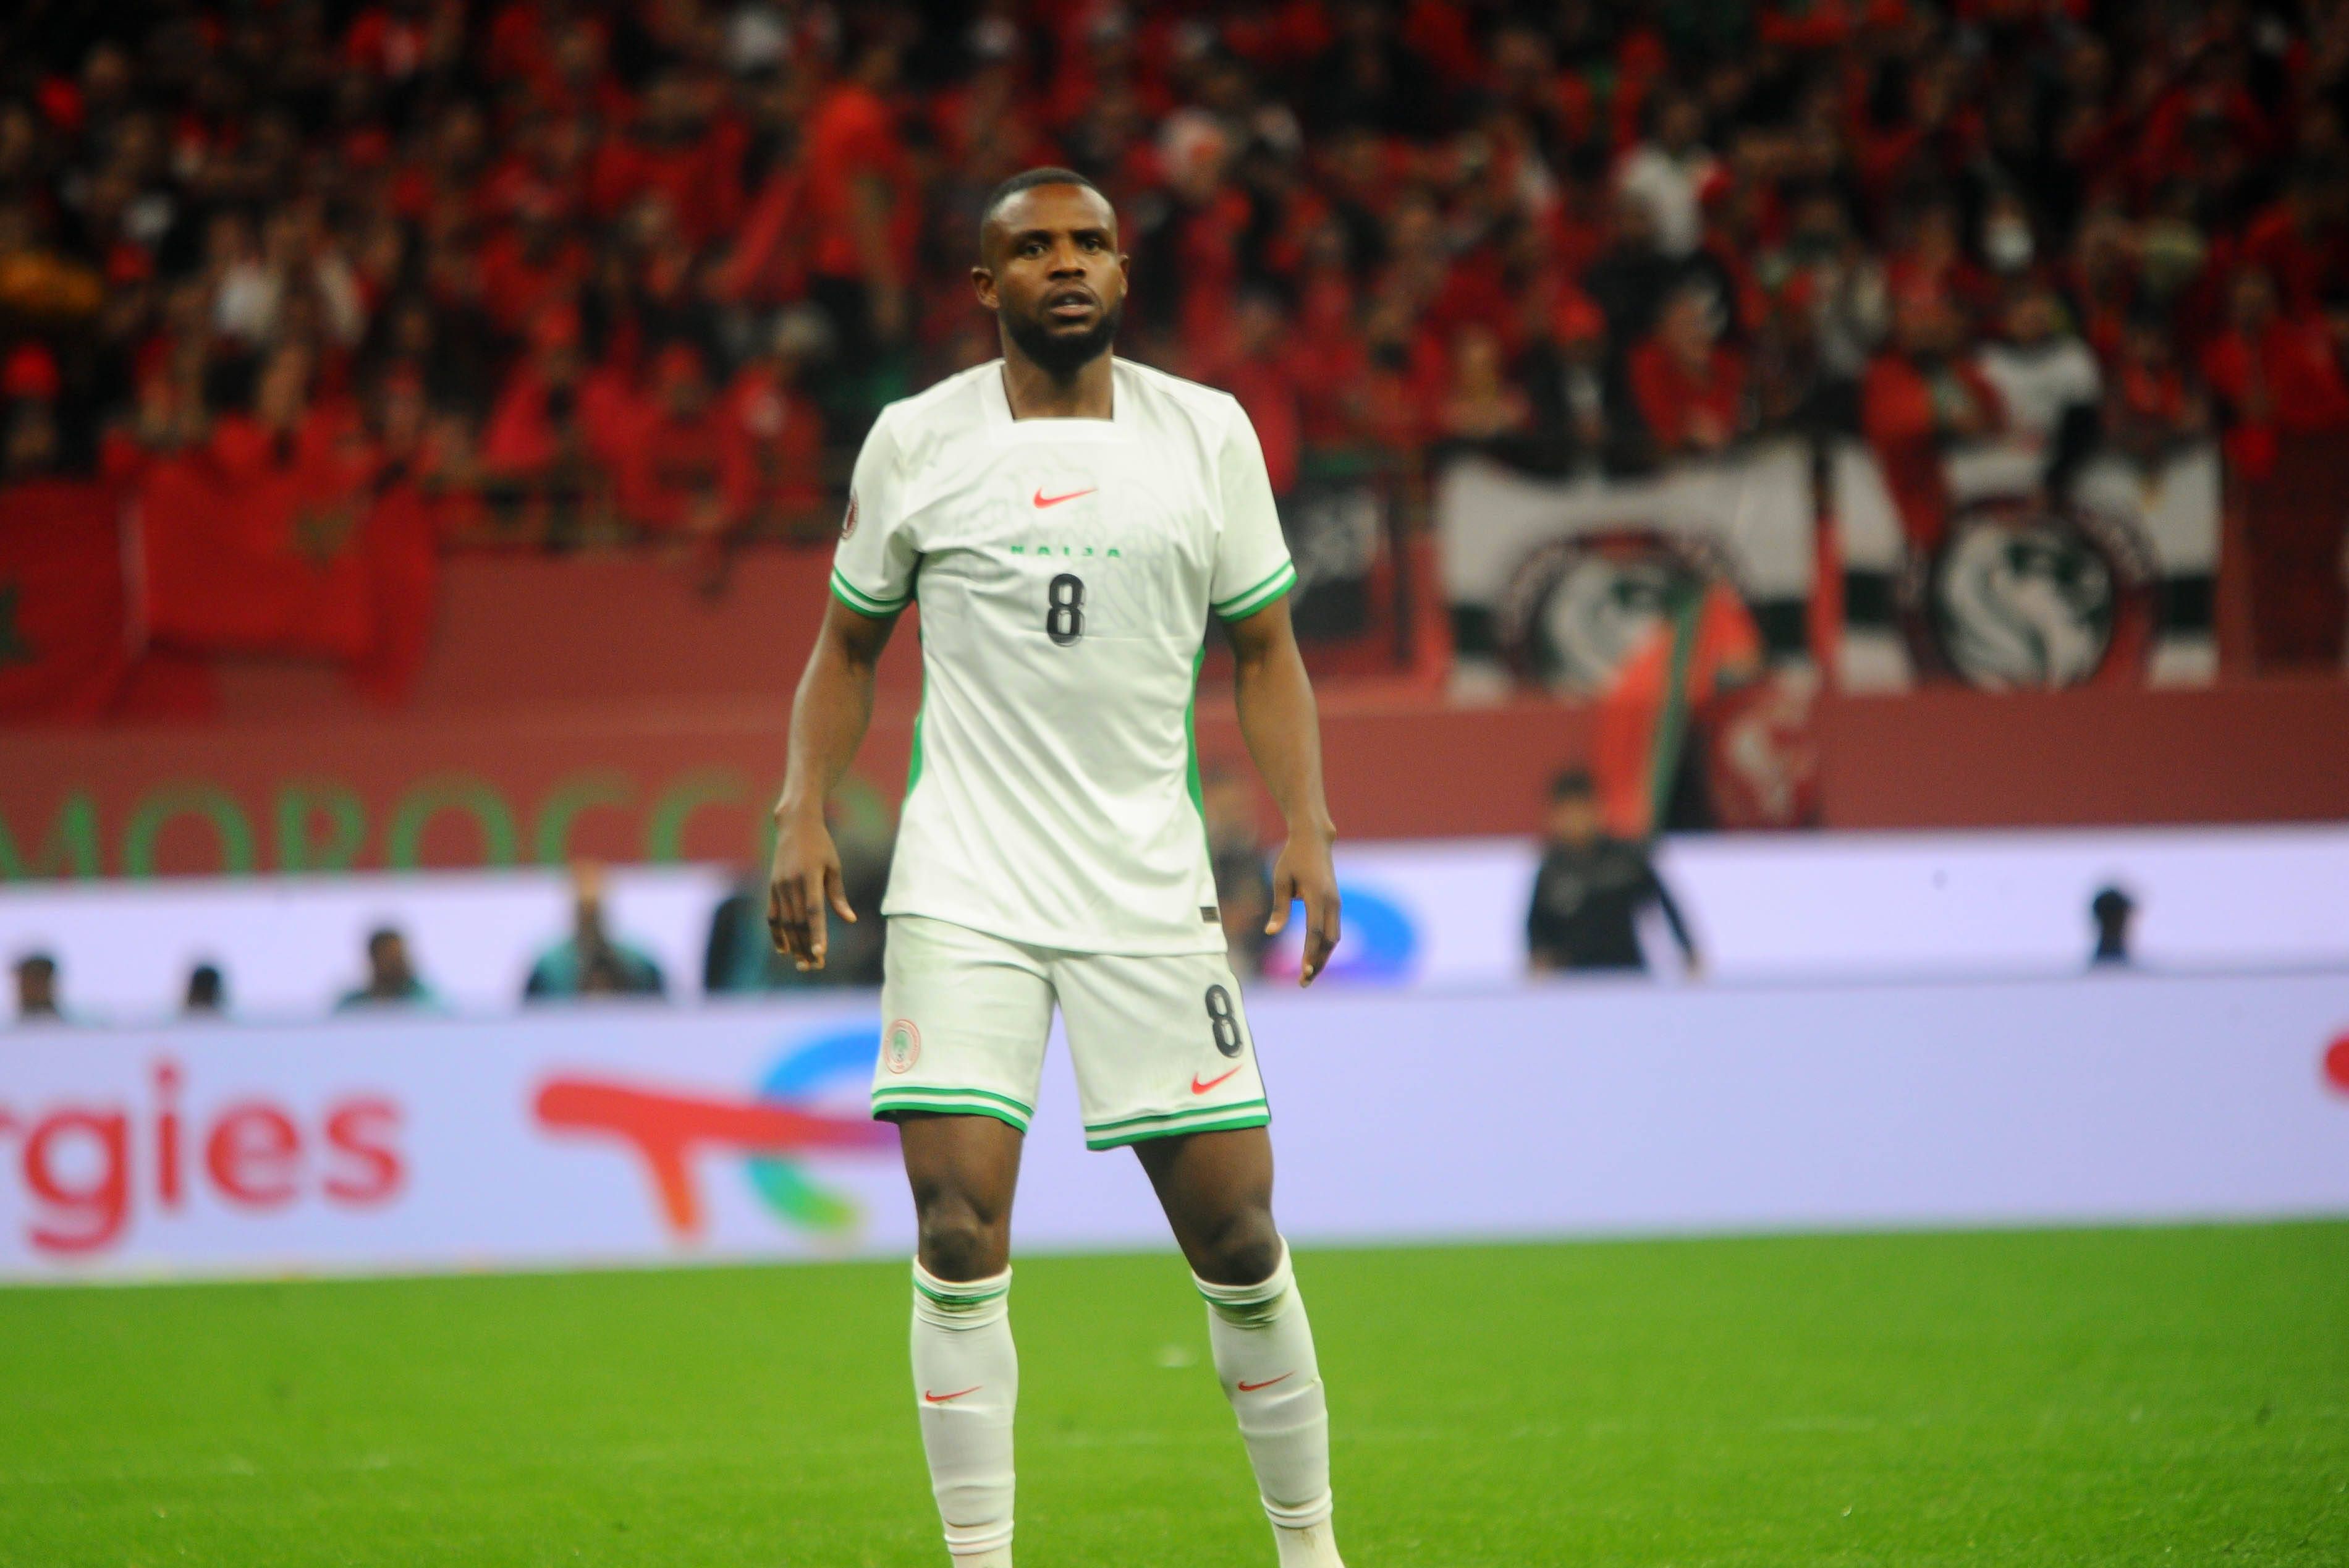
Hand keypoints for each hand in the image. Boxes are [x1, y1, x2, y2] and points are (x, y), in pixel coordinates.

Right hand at [767, 805, 854, 970]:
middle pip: (799, 922)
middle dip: (807, 946)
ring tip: (803, 964)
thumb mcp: (834, 866)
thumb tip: (850, 920)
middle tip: (815, 966)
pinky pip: (773, 915)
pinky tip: (784, 950)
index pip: (813, 911)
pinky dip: (777, 934)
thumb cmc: (821, 845)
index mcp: (810, 877)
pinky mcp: (772, 888)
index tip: (821, 953)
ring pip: (786, 923)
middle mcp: (791, 883)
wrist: (794, 825)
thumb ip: (838, 895)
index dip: (817, 933)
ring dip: (794, 945)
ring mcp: (779, 886)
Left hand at [1265, 829, 1340, 985]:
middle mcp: (1331, 902)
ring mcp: (1336, 903)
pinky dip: (1325, 946)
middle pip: (1329, 941)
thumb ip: (1279, 908)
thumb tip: (1270, 933)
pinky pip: (1333, 930)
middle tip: (1303, 982)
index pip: (1315, 932)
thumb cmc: (1293, 858)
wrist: (1315, 840)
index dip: (1310, 953)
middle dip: (1318, 963)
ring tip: (1308, 975)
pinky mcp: (1335, 903)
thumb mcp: (1280, 880)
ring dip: (1323, 957)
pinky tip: (1314, 958)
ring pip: (1334, 938)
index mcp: (1316, 895)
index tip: (1304, 972)